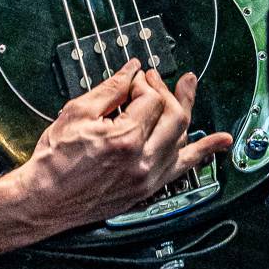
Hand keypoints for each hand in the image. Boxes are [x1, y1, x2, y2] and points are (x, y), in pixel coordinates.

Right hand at [8, 60, 233, 237]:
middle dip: (165, 90)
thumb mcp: (77, 113)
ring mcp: (149, 176)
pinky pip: (184, 167)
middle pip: (174, 115)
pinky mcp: (149, 188)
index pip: (151, 99)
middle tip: (154, 78)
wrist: (46, 198)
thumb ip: (110, 89)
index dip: (143, 82)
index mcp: (125, 139)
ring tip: (188, 86)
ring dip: (186, 109)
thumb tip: (131, 70)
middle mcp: (143, 160)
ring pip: (182, 137)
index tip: (132, 78)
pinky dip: (204, 152)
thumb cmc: (55, 158)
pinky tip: (222, 142)